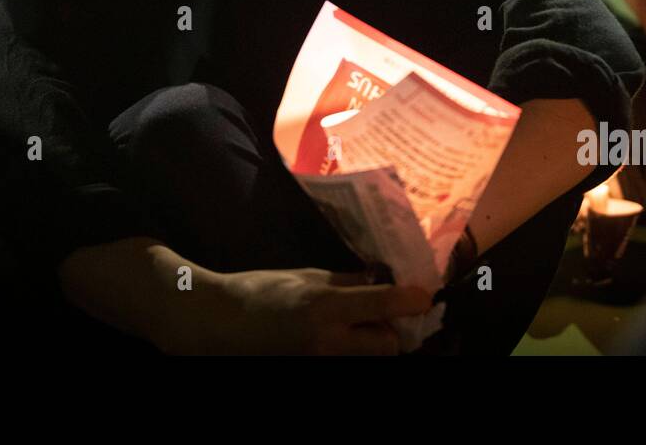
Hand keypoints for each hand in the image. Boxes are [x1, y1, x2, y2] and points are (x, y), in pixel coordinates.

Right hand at [189, 267, 433, 354]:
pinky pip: (348, 362)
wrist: (220, 324)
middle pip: (388, 346)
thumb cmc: (260, 291)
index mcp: (326, 307)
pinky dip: (352, 351)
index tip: (425, 295)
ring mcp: (321, 362)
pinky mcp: (314, 370)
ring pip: (370, 358)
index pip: (384, 306)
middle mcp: (328, 341)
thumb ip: (346, 282)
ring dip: (373, 343)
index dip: (411, 300)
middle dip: (393, 331)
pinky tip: (340, 337)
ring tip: (359, 326)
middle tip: (385, 314)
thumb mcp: (306, 276)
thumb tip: (380, 280)